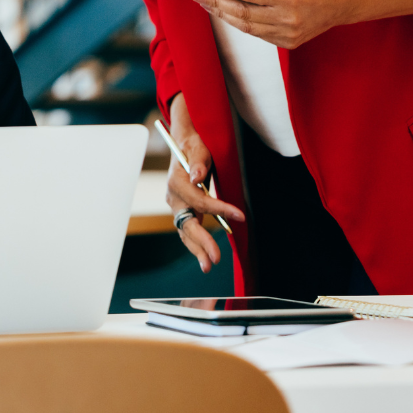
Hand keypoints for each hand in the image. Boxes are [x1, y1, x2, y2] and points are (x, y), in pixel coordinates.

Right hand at [165, 93, 244, 272]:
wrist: (183, 145)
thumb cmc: (193, 146)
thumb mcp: (199, 148)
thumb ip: (199, 162)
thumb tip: (197, 177)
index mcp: (176, 181)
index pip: (199, 200)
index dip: (219, 209)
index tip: (239, 216)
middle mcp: (173, 196)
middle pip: (187, 223)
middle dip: (201, 242)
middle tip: (216, 258)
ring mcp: (176, 205)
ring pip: (185, 230)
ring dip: (196, 249)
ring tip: (208, 266)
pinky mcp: (183, 210)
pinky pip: (188, 229)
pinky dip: (195, 243)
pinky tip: (204, 256)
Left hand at [192, 0, 352, 48]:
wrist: (343, 5)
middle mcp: (288, 19)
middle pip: (243, 14)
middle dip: (217, 4)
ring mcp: (288, 34)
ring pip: (247, 27)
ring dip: (224, 16)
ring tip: (208, 5)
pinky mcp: (287, 43)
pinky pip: (257, 34)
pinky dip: (240, 24)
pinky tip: (227, 14)